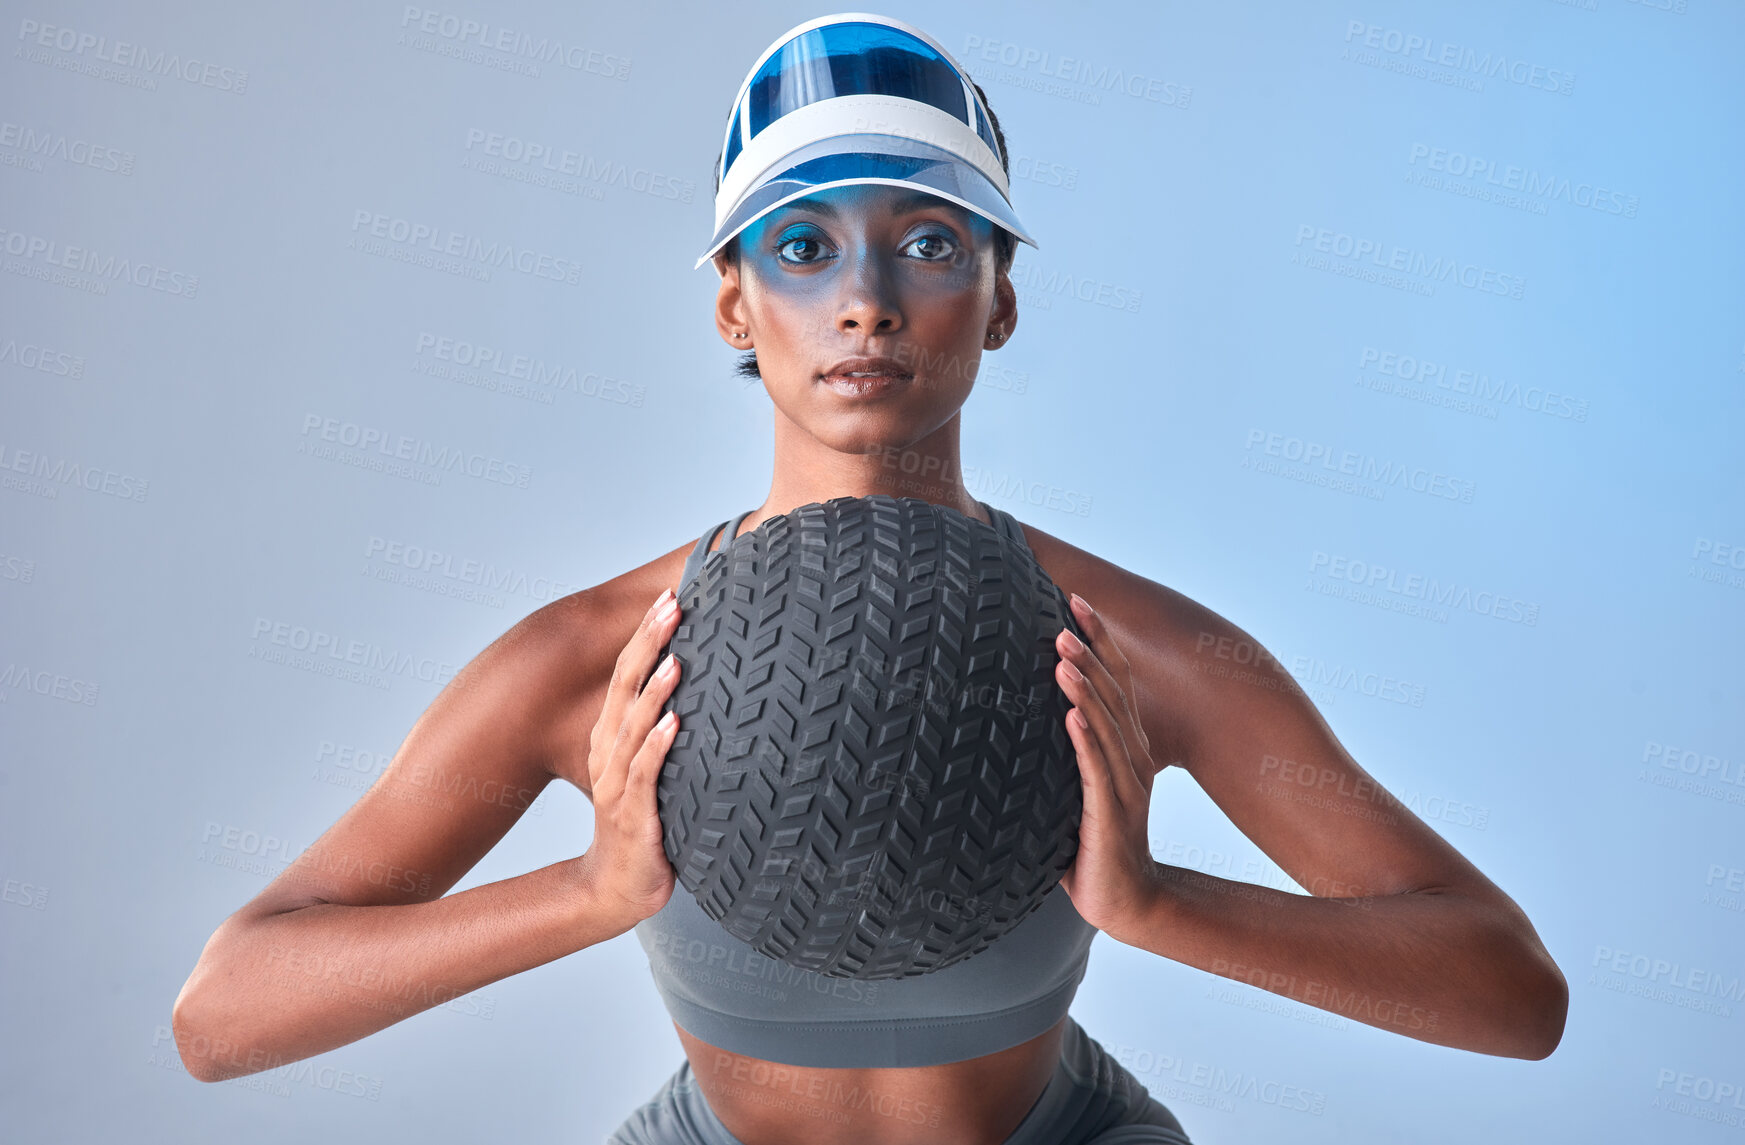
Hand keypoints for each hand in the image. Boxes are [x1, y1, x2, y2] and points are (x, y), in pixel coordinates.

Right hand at [579, 587, 682, 931]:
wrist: (617, 887)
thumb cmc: (642, 825)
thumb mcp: (649, 774)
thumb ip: (664, 736)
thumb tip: (706, 695)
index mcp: (611, 740)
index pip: (626, 676)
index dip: (645, 636)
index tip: (670, 597)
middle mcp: (609, 756)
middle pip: (624, 688)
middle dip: (649, 644)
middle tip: (672, 604)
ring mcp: (618, 786)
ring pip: (634, 727)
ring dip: (656, 691)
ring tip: (678, 657)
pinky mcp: (633, 816)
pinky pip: (646, 775)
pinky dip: (659, 746)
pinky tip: (676, 723)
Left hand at [1053, 593, 1161, 942]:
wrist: (1126, 899)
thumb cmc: (1093, 842)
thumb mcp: (1077, 787)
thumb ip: (1061, 753)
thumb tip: (1017, 717)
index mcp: (1126, 747)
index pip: (1116, 681)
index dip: (1099, 640)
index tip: (1076, 601)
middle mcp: (1133, 757)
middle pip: (1114, 693)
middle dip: (1089, 654)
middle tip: (1064, 620)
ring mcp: (1126, 784)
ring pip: (1106, 725)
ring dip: (1085, 690)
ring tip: (1064, 659)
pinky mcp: (1112, 813)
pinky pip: (1096, 770)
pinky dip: (1084, 740)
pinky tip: (1071, 716)